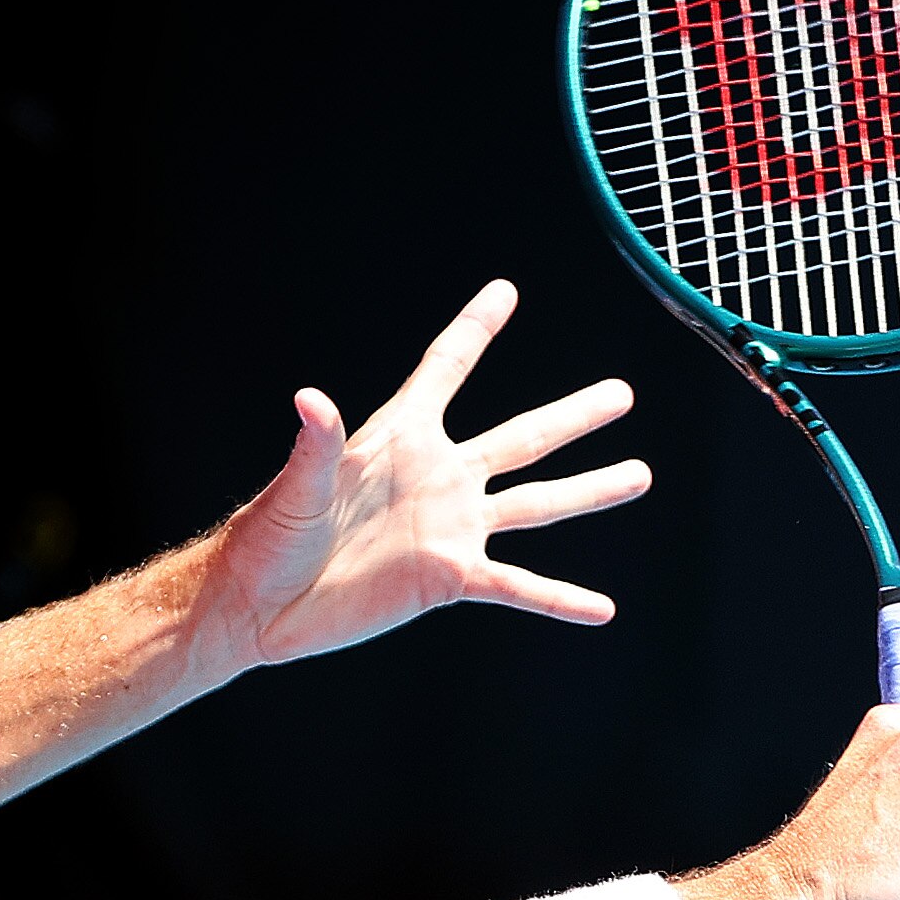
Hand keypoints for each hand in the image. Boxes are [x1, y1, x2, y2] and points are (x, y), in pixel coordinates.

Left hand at [204, 280, 652, 668]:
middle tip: (623, 392)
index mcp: (399, 438)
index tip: (505, 291)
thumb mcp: (295, 487)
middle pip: (521, 437)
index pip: (445, 371)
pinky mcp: (449, 579)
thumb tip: (310, 399)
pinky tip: (600, 608)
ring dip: (590, 490)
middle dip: (574, 415)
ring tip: (640, 474)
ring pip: (537, 504)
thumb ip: (316, 446)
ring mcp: (449, 528)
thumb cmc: (268, 537)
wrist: (260, 605)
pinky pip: (518, 585)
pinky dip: (559, 597)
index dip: (474, 331)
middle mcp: (437, 477)